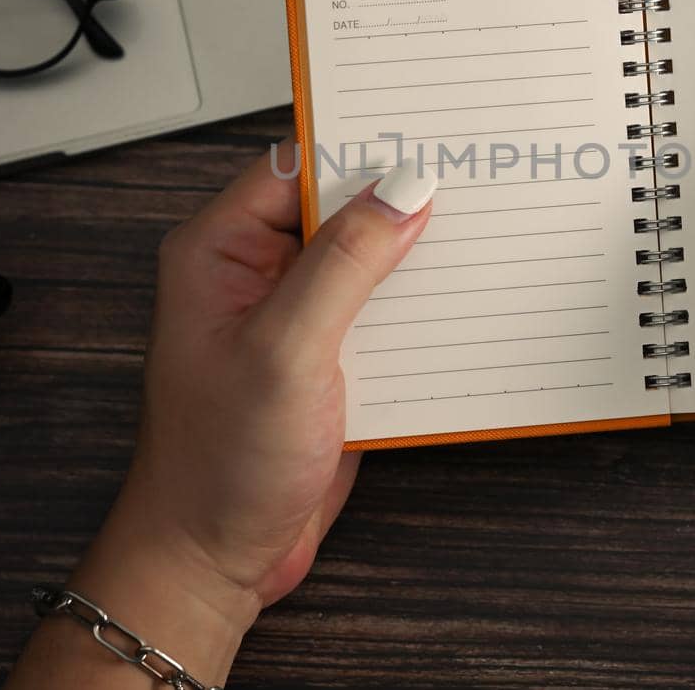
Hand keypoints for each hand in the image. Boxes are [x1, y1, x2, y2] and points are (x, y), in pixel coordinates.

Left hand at [9, 145, 431, 684]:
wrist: (214, 560)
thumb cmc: (215, 466)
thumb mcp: (285, 351)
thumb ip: (346, 264)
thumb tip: (404, 190)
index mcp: (221, 250)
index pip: (298, 165)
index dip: (361, 146)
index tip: (427, 134)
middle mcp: (256, 274)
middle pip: (340, 208)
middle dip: (402, 200)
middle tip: (472, 180)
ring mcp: (294, 318)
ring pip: (369, 261)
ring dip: (418, 257)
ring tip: (480, 237)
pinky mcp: (328, 359)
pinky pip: (382, 313)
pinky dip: (421, 308)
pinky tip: (463, 304)